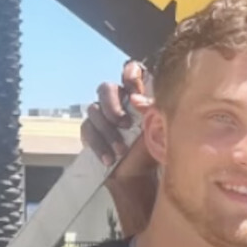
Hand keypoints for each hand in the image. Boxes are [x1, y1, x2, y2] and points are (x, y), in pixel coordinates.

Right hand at [81, 61, 157, 236]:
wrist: (138, 175)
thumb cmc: (153, 149)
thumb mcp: (159, 129)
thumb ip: (152, 109)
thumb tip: (135, 98)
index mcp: (136, 95)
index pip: (130, 72)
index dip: (129, 72)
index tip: (132, 82)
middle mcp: (117, 101)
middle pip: (105, 88)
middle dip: (113, 106)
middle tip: (125, 124)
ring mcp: (101, 116)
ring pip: (94, 111)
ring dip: (108, 131)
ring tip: (121, 150)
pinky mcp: (91, 132)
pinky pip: (87, 131)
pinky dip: (99, 145)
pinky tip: (110, 158)